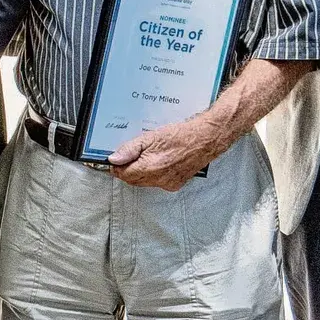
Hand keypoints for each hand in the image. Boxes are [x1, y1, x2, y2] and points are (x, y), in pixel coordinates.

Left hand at [107, 115, 230, 191]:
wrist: (206, 139)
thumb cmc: (181, 135)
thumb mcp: (150, 136)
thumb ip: (130, 149)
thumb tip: (114, 159)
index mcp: (150, 168)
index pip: (123, 174)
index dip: (116, 166)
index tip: (115, 159)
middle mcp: (159, 180)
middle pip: (132, 179)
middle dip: (127, 169)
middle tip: (128, 155)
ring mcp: (168, 183)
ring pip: (144, 182)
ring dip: (140, 172)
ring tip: (146, 155)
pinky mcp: (176, 184)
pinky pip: (157, 182)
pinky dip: (153, 174)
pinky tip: (158, 161)